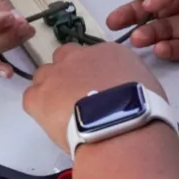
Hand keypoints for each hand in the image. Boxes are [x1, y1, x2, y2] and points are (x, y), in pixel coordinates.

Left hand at [21, 42, 166, 150]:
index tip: (96, 88)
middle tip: (77, 98)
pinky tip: (52, 122)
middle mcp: (79, 56)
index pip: (94, 56)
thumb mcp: (147, 87)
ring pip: (44, 75)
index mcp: (109, 52)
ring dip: (51, 90)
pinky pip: (31, 97)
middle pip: (65, 58)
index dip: (92, 73)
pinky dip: (38, 109)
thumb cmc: (141, 110)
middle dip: (68, 74)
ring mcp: (55, 74)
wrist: (120, 125)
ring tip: (63, 114)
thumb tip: (124, 91)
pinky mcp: (38, 96)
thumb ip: (129, 81)